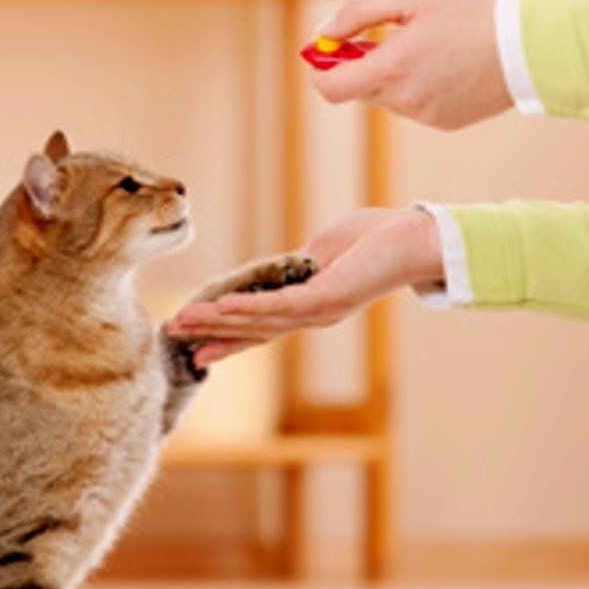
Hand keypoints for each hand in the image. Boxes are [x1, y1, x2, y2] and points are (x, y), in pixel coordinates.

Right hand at [167, 207, 442, 365]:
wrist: (415, 239)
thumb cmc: (375, 239)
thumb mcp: (325, 251)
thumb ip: (300, 264)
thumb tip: (288, 263)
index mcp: (309, 308)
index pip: (259, 328)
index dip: (226, 338)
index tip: (194, 349)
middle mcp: (312, 318)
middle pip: (252, 330)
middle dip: (210, 333)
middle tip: (173, 334)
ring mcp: (319, 311)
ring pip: (259, 322)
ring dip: (219, 322)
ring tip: (185, 320)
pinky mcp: (327, 297)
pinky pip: (279, 306)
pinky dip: (248, 308)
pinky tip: (221, 308)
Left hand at [311, 0, 512, 129]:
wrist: (529, 47)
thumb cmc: (469, 14)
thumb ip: (357, 14)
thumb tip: (322, 36)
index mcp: (390, 70)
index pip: (329, 88)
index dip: (320, 71)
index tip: (324, 53)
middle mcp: (402, 100)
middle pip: (358, 90)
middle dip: (360, 65)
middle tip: (379, 38)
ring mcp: (423, 115)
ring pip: (388, 96)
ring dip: (394, 74)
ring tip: (429, 46)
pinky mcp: (442, 122)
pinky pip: (415, 104)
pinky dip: (419, 85)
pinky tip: (448, 64)